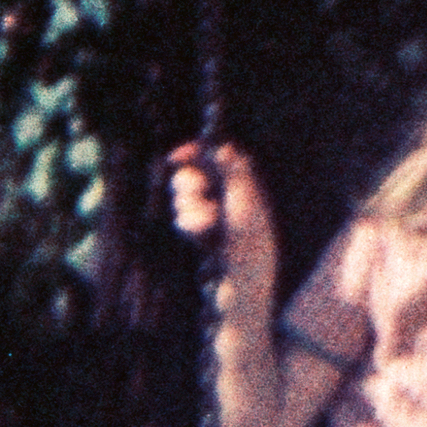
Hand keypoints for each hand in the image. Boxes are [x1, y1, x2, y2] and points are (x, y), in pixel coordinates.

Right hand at [167, 142, 271, 281]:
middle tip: (200, 196)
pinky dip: (190, 224)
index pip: (213, 156)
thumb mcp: (247, 202)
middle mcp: (227, 192)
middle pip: (192, 174)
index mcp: (243, 181)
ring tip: (207, 226)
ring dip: (192, 208)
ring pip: (185, 196)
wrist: (240, 280)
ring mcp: (212, 212)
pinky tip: (202, 237)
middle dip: (189, 184)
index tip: (175, 157)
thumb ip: (235, 173)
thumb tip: (225, 146)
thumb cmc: (251, 240)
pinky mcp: (200, 232)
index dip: (193, 153)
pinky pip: (184, 217)